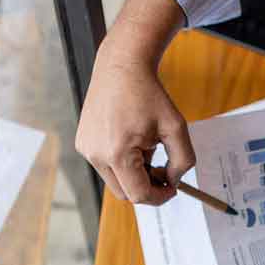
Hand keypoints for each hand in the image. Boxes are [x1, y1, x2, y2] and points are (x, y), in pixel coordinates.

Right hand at [75, 31, 193, 205]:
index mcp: (117, 153)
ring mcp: (86, 149)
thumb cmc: (149, 95)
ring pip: (115, 180)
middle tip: (164, 170)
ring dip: (135, 174)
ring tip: (148, 147)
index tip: (173, 188)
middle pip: (125, 192)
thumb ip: (182, 160)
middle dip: (148, 186)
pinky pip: (106, 166)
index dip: (160, 196)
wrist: (122, 67)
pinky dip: (122, 162)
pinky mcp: (83, 143)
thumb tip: (173, 181)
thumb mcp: (176, 128)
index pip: (139, 194)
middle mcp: (96, 154)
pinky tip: (132, 140)